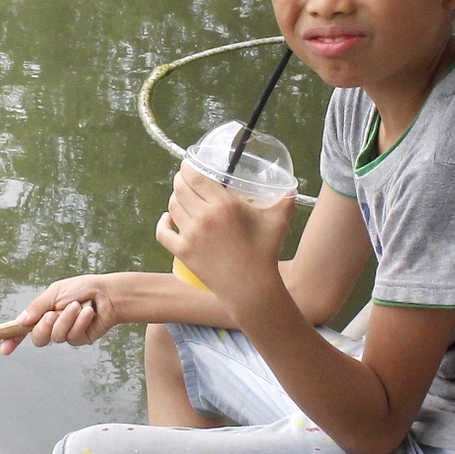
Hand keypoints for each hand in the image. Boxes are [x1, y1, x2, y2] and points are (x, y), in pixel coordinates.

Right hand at [0, 273, 126, 353]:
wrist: (108, 293)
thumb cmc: (82, 288)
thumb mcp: (56, 292)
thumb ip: (37, 306)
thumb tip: (21, 321)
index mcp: (43, 313)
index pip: (23, 329)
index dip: (12, 339)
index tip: (3, 349)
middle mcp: (53, 325)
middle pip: (38, 338)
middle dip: (44, 327)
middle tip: (53, 314)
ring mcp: (66, 333)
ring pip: (57, 337)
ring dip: (66, 320)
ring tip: (77, 306)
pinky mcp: (80, 339)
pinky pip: (73, 337)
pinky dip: (80, 322)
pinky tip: (89, 312)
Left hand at [157, 162, 292, 301]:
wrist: (251, 288)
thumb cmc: (265, 253)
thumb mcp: (278, 222)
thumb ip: (285, 201)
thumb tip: (292, 188)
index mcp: (223, 205)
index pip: (195, 178)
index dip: (187, 168)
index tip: (188, 165)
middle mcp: (202, 217)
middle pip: (180, 189)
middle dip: (180, 180)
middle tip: (185, 178)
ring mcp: (190, 235)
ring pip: (172, 207)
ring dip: (174, 198)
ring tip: (181, 197)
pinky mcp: (182, 252)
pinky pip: (163, 232)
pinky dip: (163, 223)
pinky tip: (167, 218)